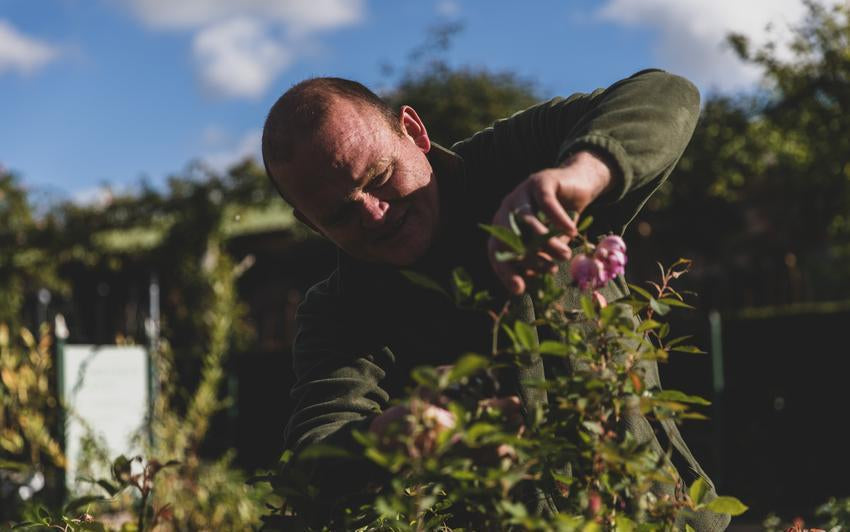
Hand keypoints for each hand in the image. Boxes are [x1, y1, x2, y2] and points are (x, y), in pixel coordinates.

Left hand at [488, 151, 613, 294]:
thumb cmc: (560, 221)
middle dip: (526, 257)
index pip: (496, 251)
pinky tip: (571, 232)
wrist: (578, 185)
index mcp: (504, 227)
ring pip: (527, 220)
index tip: (520, 288)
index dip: (505, 271)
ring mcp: (521, 193)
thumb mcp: (550, 244)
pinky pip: (545, 202)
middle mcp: (507, 210)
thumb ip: (540, 259)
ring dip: (546, 241)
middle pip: (507, 236)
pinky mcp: (540, 181)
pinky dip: (558, 219)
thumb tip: (531, 282)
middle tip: (548, 270)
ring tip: (565, 255)